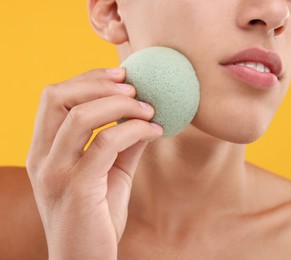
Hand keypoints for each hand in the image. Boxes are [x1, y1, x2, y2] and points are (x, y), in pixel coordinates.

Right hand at [26, 68, 162, 259]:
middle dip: (98, 82)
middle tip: (133, 85)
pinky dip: (134, 129)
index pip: (54, 97)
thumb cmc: (96, 216)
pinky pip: (106, 143)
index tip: (121, 75)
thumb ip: (123, 143)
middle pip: (57, 96)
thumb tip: (145, 116)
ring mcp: (55, 172)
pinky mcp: (76, 188)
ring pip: (80, 116)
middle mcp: (42, 157)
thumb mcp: (111, 173)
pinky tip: (154, 131)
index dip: (88, 78)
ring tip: (148, 107)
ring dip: (119, 104)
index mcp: (45, 150)